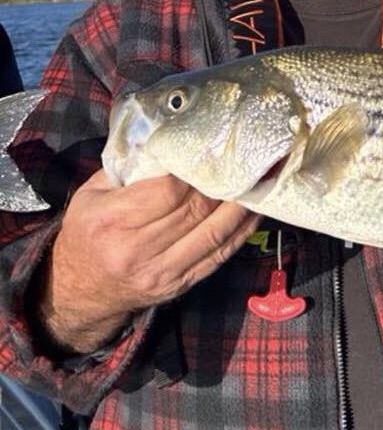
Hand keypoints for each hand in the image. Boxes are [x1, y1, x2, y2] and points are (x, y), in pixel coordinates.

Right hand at [35, 170, 259, 353]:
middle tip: (240, 161)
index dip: (194, 170)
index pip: (169, 191)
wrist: (81, 290)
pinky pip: (219, 255)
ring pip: (214, 233)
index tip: (209, 152)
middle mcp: (136, 249)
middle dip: (222, 183)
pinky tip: (252, 212)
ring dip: (240, 206)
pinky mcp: (179, 285)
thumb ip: (127, 167)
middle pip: (195, 209)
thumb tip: (166, 139)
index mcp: (112, 220)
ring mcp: (161, 271)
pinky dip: (241, 232)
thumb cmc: (87, 233)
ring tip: (255, 182)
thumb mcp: (91, 195)